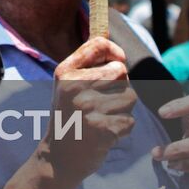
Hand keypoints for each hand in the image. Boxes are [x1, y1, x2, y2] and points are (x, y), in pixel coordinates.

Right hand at [42, 38, 136, 185]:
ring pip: (129, 97)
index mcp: (65, 72)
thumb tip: (110, 32)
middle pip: (121, 71)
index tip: (117, 61)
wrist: (59, 157)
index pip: (99, 45)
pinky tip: (106, 133)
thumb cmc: (69, 116)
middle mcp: (73, 86)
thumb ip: (89, 61)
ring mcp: (87, 108)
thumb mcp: (69, 85)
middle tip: (104, 101)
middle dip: (120, 86)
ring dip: (123, 110)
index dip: (115, 51)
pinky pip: (130, 120)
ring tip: (103, 118)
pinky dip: (123, 128)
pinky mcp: (102, 129)